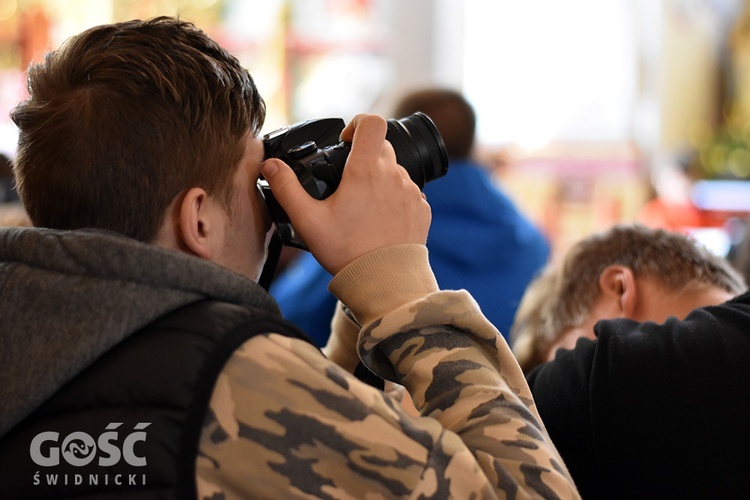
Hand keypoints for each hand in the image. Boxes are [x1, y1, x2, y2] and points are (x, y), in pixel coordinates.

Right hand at [261, 114, 430, 274]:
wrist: (385, 282)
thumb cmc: (347, 252)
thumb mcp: (308, 221)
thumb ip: (286, 188)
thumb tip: (270, 166)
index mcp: (366, 170)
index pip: (372, 122)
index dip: (357, 124)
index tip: (345, 143)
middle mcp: (393, 175)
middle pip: (382, 146)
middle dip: (364, 156)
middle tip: (347, 183)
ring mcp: (411, 192)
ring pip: (395, 171)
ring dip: (380, 180)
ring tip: (363, 207)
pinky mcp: (422, 210)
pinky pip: (408, 193)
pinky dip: (395, 199)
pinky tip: (380, 220)